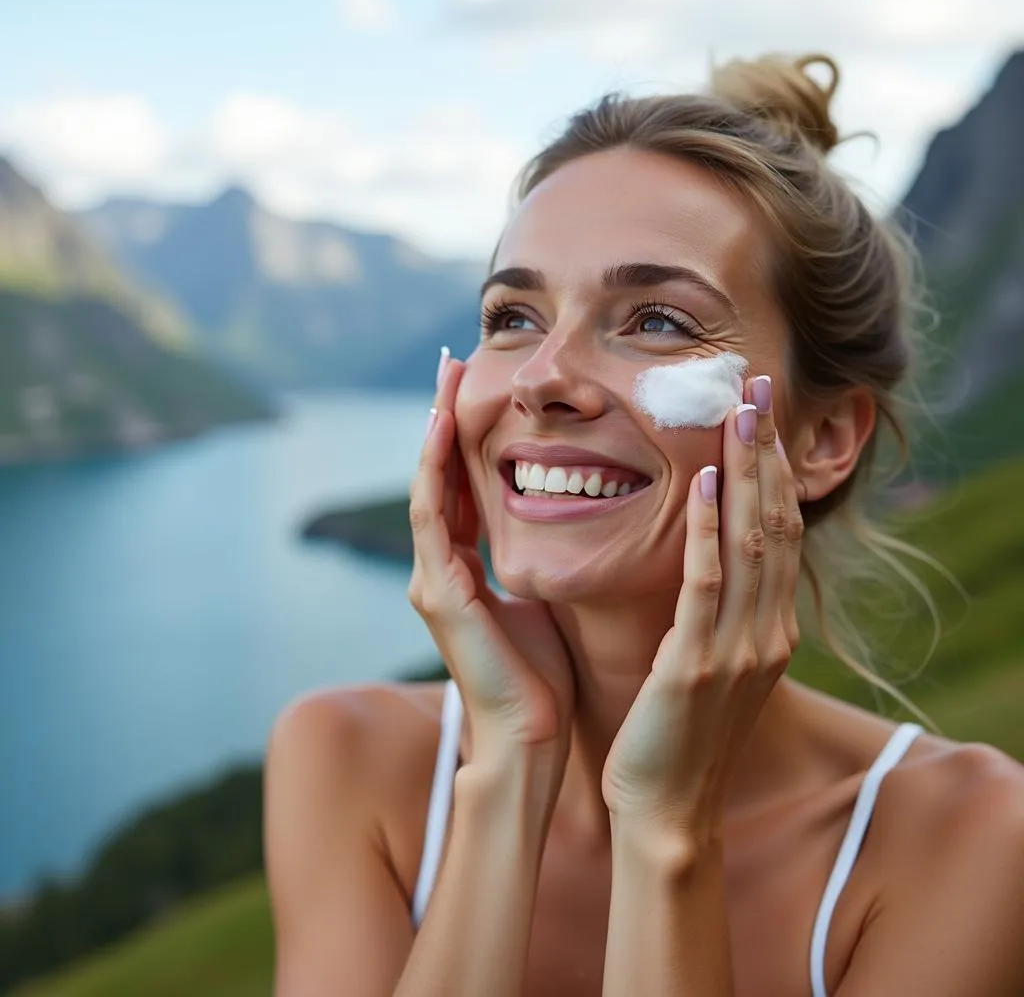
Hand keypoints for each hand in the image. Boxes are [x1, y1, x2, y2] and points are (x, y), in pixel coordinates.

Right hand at [407, 355, 575, 765]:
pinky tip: (444, 428)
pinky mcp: (438, 594)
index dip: (466, 438)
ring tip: (447, 378)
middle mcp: (440, 569)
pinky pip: (433, 518)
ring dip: (436, 432)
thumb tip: (566, 521)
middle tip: (454, 362)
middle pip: (438, 477)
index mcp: (465, 570)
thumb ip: (535, 561)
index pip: (461, 488)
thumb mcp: (539, 599)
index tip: (479, 388)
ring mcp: (433, 580)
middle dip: (445, 419)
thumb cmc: (541, 675)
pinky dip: (435, 471)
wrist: (529, 738)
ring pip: (429, 488)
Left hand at [601, 375, 802, 835]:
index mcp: (769, 628)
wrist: (666, 806)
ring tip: (738, 413)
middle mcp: (766, 630)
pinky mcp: (698, 664)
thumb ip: (719, 612)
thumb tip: (711, 558)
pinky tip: (703, 486)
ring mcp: (738, 648)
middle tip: (758, 387)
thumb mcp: (711, 663)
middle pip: (774, 523)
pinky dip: (708, 531)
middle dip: (765, 453)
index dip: (771, 469)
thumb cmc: (677, 732)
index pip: (778, 531)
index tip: (761, 414)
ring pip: (750, 542)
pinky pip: (706, 584)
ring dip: (745, 474)